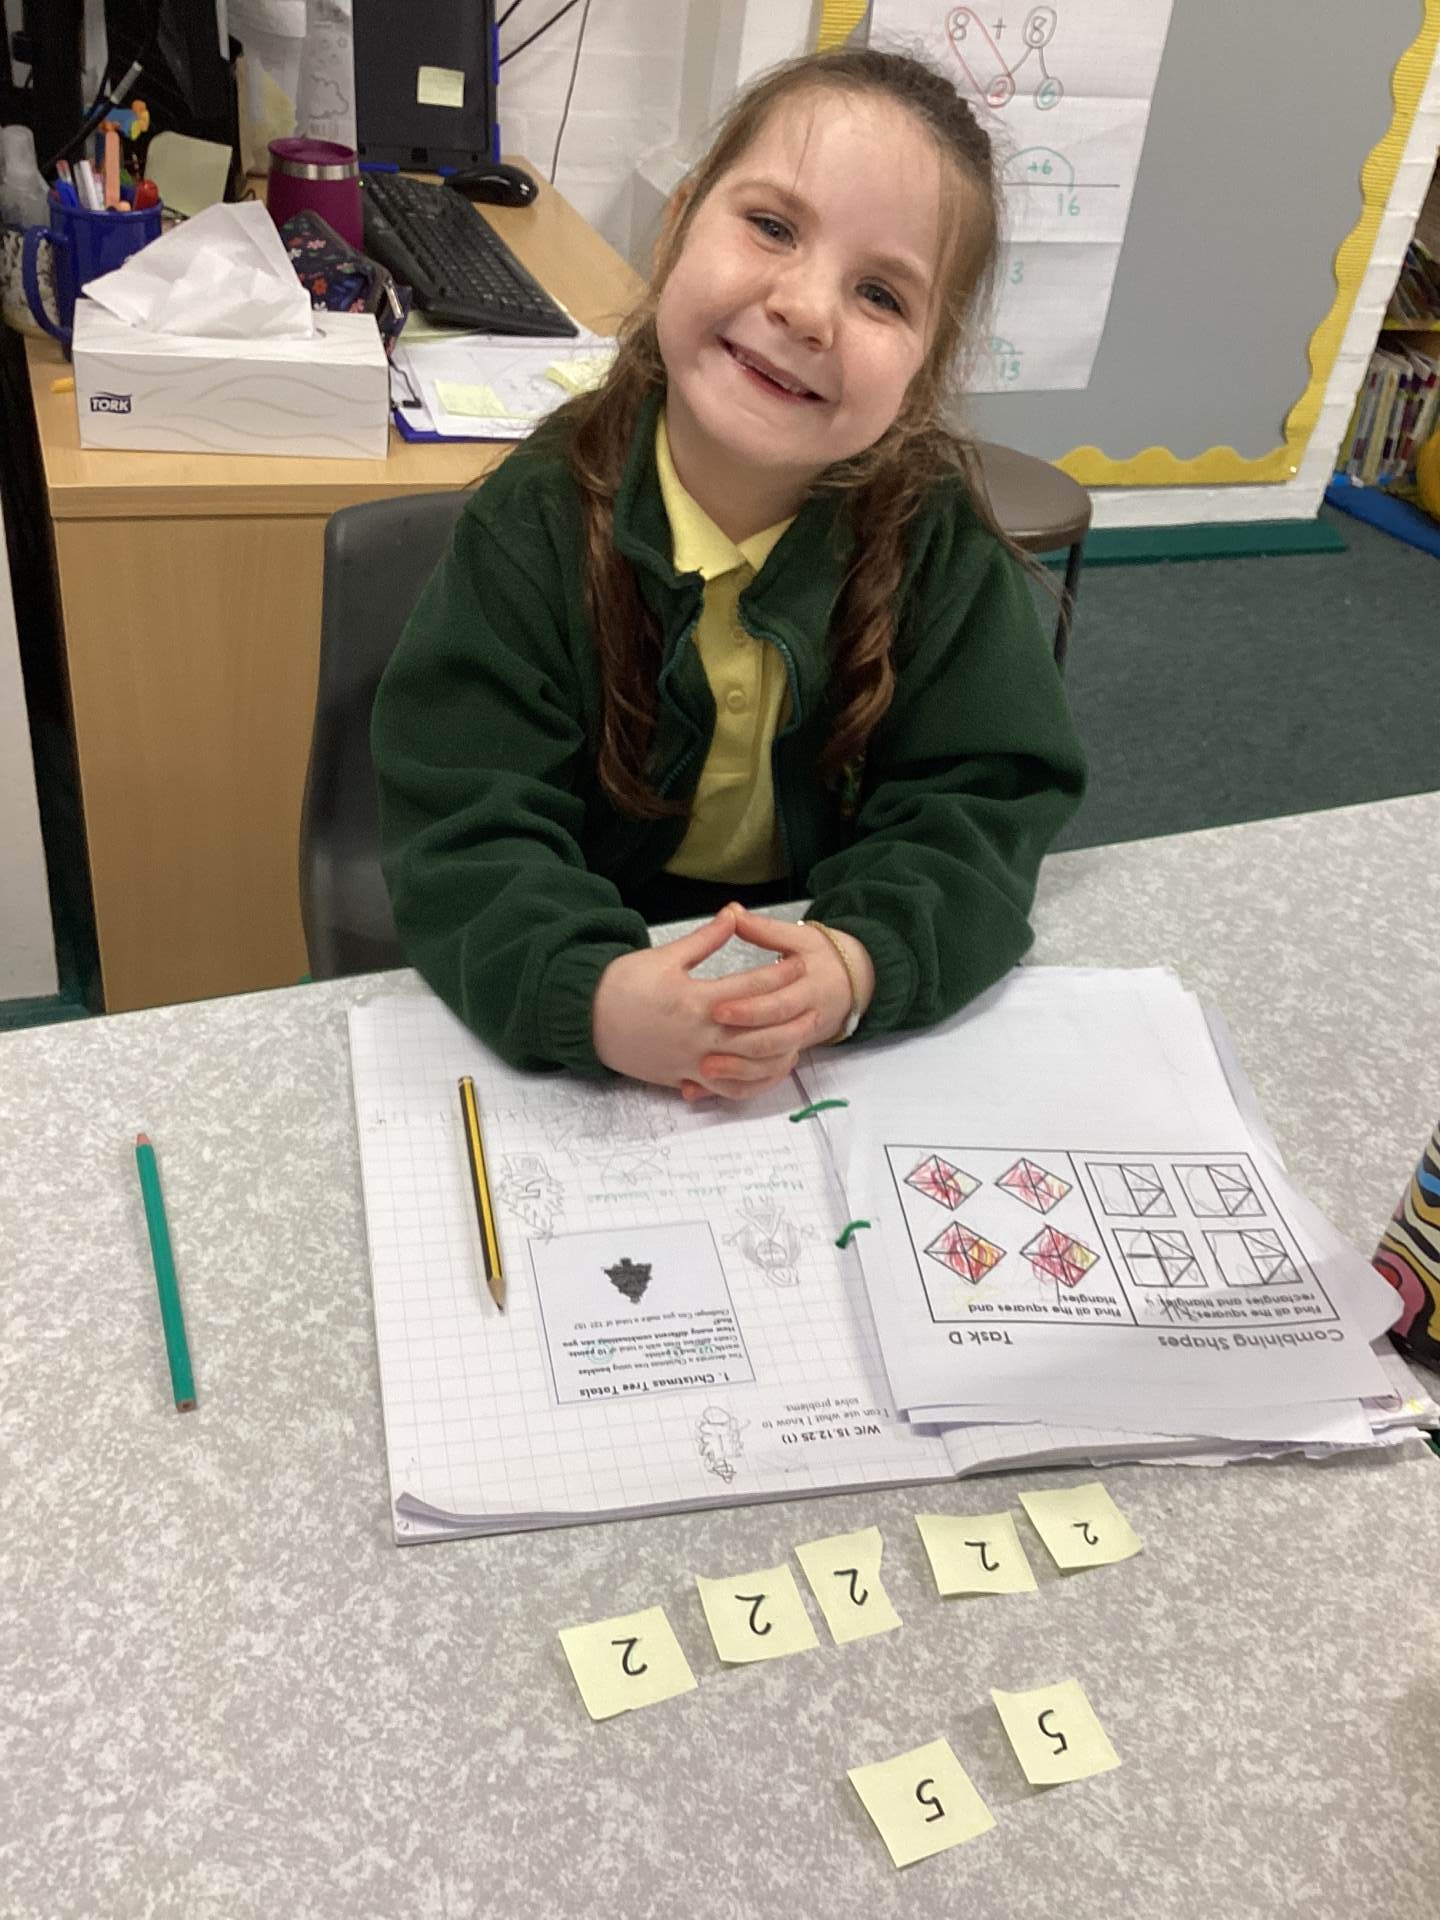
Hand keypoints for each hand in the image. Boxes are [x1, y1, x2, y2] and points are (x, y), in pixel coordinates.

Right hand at [592, 908, 813, 1096]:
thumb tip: (734, 913)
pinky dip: (751, 1084)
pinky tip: (768, 1072)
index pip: (750, 988)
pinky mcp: (684, 1077)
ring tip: (798, 1041)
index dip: (778, 974)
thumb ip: (705, 939)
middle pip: (758, 1030)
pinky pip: (724, 1088)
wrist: (586, 1020)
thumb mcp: (664, 956)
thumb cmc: (622, 984)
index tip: (799, 963)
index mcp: (695, 1000)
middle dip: (789, 1018)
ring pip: (747, 1066)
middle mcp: (699, 1035)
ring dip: (778, 1055)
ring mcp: (692, 1061)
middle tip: (813, 1005)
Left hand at [681, 908, 874, 1097]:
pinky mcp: (787, 1055)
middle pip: (773, 1040)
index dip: (747, 1008)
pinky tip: (710, 1087)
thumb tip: (734, 913)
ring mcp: (797, 1042)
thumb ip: (765, 931)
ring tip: (704, 1069)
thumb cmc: (822, 958)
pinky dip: (739, 1085)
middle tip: (703, 1048)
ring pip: (770, 1065)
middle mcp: (806, 1020)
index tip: (716, 1007)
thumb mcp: (799, 938)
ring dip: (738, 1071)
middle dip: (738, 1044)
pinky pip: (764, 1078)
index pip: (777, 1004)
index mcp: (809, 989)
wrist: (853, 984)